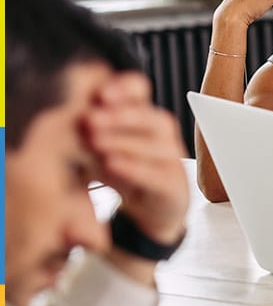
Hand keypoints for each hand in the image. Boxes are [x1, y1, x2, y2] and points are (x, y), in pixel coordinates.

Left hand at [83, 73, 188, 245]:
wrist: (146, 215)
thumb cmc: (121, 174)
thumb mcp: (97, 147)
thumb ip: (86, 129)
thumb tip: (64, 110)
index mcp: (141, 118)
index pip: (141, 92)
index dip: (125, 89)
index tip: (101, 94)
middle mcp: (161, 137)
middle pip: (153, 117)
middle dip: (121, 115)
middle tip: (91, 119)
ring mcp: (171, 162)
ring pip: (159, 144)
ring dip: (124, 140)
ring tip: (95, 141)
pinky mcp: (175, 189)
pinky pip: (159, 176)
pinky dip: (135, 168)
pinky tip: (112, 164)